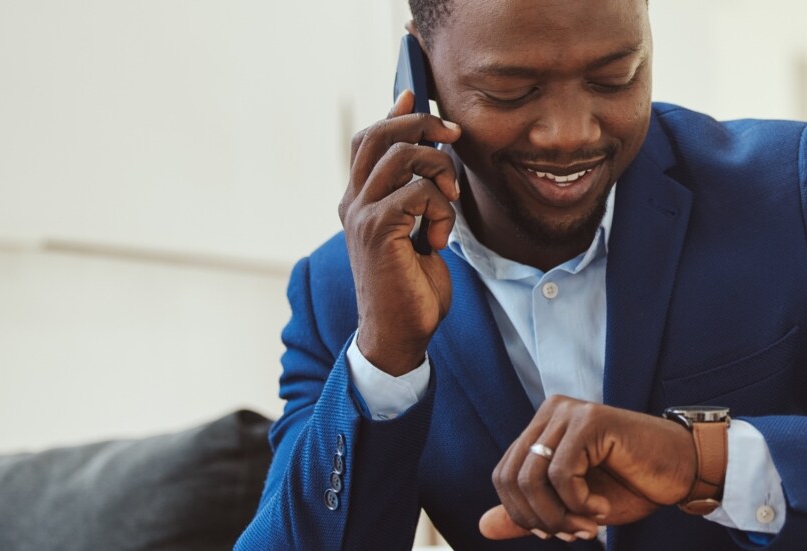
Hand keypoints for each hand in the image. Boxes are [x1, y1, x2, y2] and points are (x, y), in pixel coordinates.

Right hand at [340, 90, 463, 375]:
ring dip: (439, 172)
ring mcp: (361, 215)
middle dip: (422, 127)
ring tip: (450, 202)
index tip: (417, 99)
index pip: (367, 140)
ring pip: (403, 158)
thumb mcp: (417, 231)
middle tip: (454, 138)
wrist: (400, 332)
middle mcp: (353, 202)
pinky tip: (439, 237)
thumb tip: (431, 154)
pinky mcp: (378, 230)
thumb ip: (417, 194)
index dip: (394, 115)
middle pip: (380, 136)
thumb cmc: (412, 285)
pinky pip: (418, 192)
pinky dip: (440, 210)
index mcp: (359, 200)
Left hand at [478, 396, 699, 541]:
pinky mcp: (590, 420)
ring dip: (559, 515)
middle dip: (539, 519)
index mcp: (542, 428)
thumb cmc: (631, 485)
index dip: (522, 514)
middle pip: (511, 478)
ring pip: (532, 477)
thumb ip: (532, 513)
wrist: (681, 472)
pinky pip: (562, 473)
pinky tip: (602, 507)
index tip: (556, 532)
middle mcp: (550, 412)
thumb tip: (483, 527)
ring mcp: (569, 412)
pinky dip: (579, 502)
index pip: (503, 476)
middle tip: (574, 534)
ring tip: (588, 526)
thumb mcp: (572, 507)